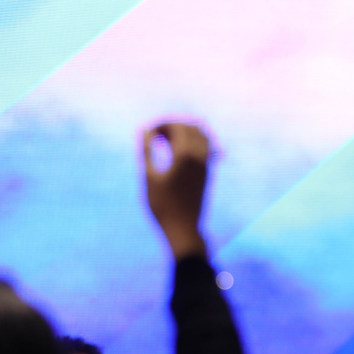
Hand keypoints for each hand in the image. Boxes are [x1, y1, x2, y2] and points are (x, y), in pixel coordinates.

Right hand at [141, 120, 209, 258]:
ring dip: (184, 133)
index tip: (148, 132)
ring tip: (165, 143)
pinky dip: (192, 143)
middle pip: (190, 127)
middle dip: (172, 127)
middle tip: (155, 136)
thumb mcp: (150, 177)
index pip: (177, 126)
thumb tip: (145, 130)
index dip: (161, 125)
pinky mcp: (208, 172)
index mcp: (186, 155)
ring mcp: (207, 164)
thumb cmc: (163, 205)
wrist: (184, 228)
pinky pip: (206, 148)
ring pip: (201, 136)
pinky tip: (177, 152)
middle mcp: (200, 156)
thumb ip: (147, 151)